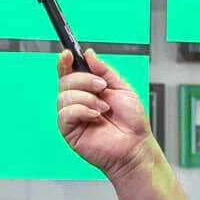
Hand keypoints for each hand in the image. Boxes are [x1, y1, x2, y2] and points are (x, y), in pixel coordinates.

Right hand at [56, 48, 151, 178]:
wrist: (135, 146)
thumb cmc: (131, 123)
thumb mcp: (122, 88)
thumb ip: (105, 71)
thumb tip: (89, 54)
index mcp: (88, 90)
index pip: (69, 72)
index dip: (65, 61)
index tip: (68, 53)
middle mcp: (77, 101)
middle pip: (65, 80)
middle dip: (84, 80)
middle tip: (102, 87)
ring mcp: (72, 116)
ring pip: (64, 96)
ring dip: (87, 98)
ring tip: (104, 108)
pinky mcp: (69, 130)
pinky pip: (65, 113)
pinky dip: (82, 110)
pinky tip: (96, 117)